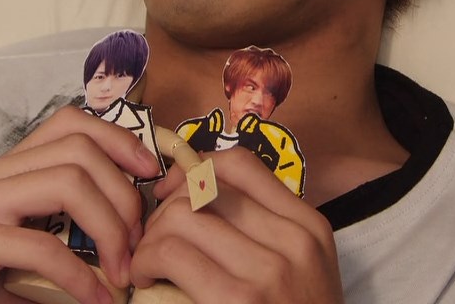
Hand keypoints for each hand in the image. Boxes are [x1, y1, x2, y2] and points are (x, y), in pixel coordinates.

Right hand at [0, 106, 162, 303]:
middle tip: (138, 243)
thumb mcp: (40, 250)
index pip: (68, 124)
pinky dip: (81, 277)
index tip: (152, 175)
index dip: (118, 141)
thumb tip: (143, 216)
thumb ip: (75, 224)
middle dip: (123, 195)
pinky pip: (42, 245)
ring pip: (66, 183)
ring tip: (122, 272)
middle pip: (77, 150)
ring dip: (110, 231)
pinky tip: (97, 299)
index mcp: (1, 173)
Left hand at [130, 147, 343, 303]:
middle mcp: (293, 241)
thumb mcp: (300, 270)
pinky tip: (146, 283)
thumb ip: (264, 232)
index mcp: (309, 227)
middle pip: (203, 190)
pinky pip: (171, 254)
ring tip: (147, 267)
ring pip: (180, 217)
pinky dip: (145, 264)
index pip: (240, 164)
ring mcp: (268, 272)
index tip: (171, 195)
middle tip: (153, 245)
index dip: (192, 170)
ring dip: (149, 240)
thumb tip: (192, 193)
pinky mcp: (237, 300)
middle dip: (164, 212)